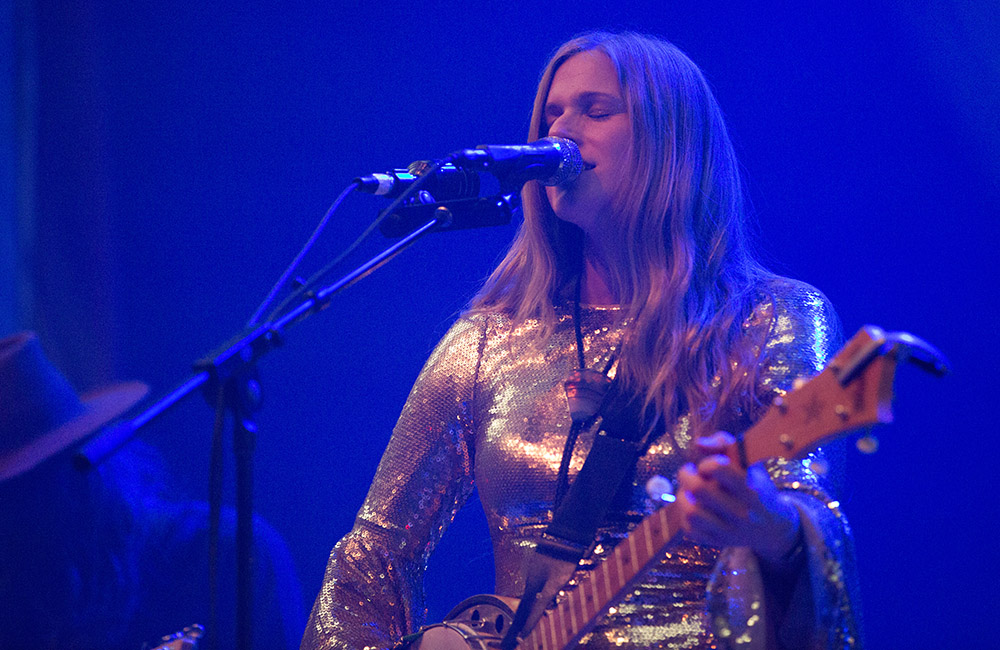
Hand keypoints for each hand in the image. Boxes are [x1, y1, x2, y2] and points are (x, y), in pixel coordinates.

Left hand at [676, 432, 801, 567]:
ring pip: (691, 513)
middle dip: (686, 475)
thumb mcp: (749, 463)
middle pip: (698, 489)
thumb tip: (698, 444)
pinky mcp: (718, 543)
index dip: (706, 462)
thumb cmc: (756, 487)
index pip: (718, 468)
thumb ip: (724, 444)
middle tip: (689, 472)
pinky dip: (684, 516)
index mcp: (751, 488)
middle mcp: (741, 512)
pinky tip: (693, 507)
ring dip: (682, 497)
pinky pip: (689, 530)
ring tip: (687, 491)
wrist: (773, 527)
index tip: (707, 465)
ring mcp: (729, 530)